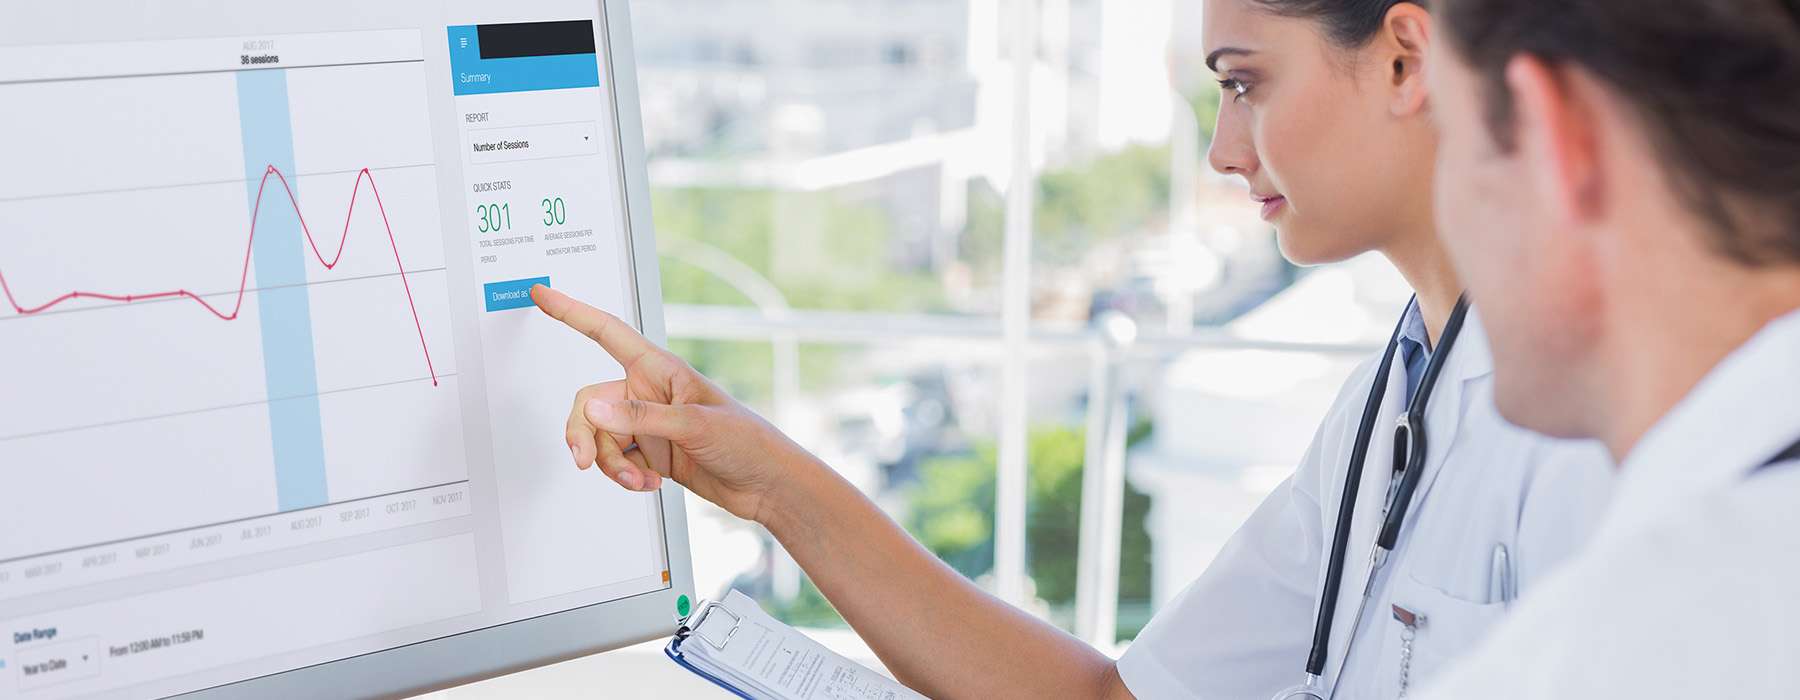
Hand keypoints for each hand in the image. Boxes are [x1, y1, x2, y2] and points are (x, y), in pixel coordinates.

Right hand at [529, 284, 807, 522]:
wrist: (764, 485)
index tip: (543, 293)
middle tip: (584, 460)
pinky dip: (625, 476)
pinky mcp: (649, 453)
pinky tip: (650, 484)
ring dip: (611, 464)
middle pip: (590, 404)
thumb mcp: (694, 425)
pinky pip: (615, 461)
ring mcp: (647, 425)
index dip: (572, 311)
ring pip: (600, 438)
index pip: (607, 333)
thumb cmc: (746, 441)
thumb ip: (640, 418)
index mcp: (660, 369)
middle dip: (586, 435)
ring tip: (638, 480)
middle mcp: (647, 393)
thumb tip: (595, 410)